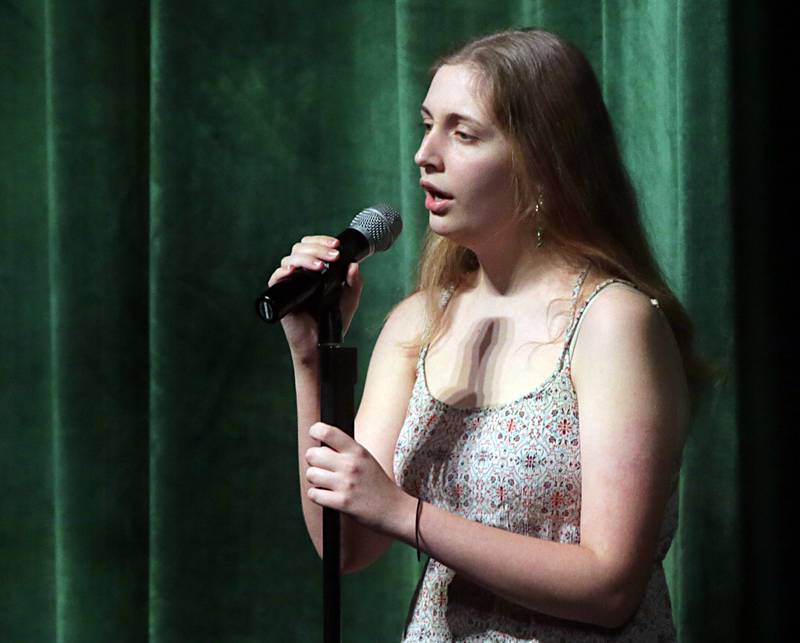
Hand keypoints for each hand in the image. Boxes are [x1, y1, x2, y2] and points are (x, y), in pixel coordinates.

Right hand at [266, 235, 363, 355]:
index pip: (313, 246)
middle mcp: (300, 274)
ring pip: (289, 259)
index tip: (337, 245)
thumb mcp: (350, 300)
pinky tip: (294, 271)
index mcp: (314, 271)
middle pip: (300, 248)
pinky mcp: (281, 295)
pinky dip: (283, 271)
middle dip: (318, 248)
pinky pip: (276, 278)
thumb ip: (355, 283)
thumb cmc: (334, 322)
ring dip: (305, 257)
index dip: (322, 241)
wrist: (321, 344)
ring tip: (320, 265)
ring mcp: (290, 283)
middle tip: (333, 255)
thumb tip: (353, 264)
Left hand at [305, 421, 405, 532]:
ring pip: (310, 475)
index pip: (327, 432)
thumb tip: (318, 445)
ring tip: (327, 483)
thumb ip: (344, 450)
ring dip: (315, 480)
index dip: (315, 431)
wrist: (393, 508)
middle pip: (312, 455)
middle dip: (313, 461)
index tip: (315, 435)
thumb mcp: (365, 458)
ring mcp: (346, 484)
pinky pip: (313, 494)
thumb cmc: (376, 482)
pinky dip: (317, 496)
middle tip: (322, 467)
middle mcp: (351, 465)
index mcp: (357, 450)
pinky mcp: (342, 503)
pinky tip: (328, 495)